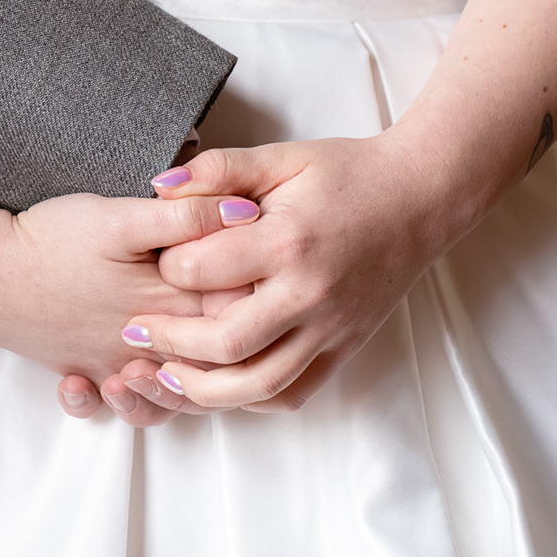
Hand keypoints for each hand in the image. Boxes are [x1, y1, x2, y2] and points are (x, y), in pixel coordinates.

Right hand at [0, 190, 259, 415]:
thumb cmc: (50, 240)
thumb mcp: (118, 217)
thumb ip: (185, 215)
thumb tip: (248, 210)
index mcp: (168, 302)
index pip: (241, 307)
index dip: (262, 287)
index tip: (267, 262)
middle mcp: (149, 344)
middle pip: (214, 357)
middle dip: (235, 340)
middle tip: (244, 305)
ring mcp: (115, 364)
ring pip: (169, 391)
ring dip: (185, 379)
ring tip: (184, 354)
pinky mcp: (85, 368)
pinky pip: (113, 402)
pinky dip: (122, 402)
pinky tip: (121, 383)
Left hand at [115, 131, 469, 411]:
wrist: (422, 196)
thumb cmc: (345, 174)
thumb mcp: (280, 158)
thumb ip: (217, 169)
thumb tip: (157, 185)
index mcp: (287, 242)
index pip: (201, 271)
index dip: (167, 267)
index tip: (155, 261)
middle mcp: (310, 293)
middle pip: (224, 344)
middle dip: (168, 343)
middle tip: (134, 334)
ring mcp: (332, 328)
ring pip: (259, 384)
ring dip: (202, 389)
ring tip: (165, 374)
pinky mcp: (346, 347)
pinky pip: (294, 392)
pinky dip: (251, 398)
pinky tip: (220, 383)